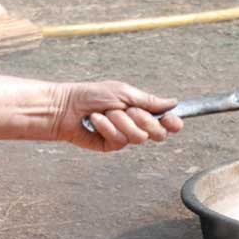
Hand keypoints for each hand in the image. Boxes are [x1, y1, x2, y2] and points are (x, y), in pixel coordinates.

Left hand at [53, 81, 183, 151]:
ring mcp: (124, 137)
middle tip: (129, 111)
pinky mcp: (111, 145)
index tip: (172, 120)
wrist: (66, 107)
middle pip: (157, 133)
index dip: (172, 123)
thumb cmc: (92, 95)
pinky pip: (119, 140)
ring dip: (121, 122)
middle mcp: (136, 125)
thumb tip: (172, 103)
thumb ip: (149, 101)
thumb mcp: (124, 92)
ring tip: (106, 113)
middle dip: (144, 121)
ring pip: (138, 137)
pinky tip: (95, 121)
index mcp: (141, 111)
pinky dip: (107, 127)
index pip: (166, 122)